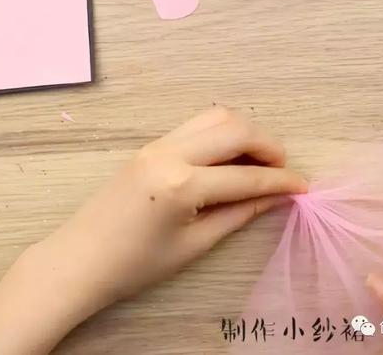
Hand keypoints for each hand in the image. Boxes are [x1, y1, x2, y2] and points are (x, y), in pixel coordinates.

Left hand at [0, 107, 306, 354]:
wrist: (79, 260)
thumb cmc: (135, 265)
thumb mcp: (194, 245)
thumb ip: (238, 214)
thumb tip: (274, 198)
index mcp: (180, 184)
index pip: (245, 176)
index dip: (280, 182)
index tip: (303, 187)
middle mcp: (169, 153)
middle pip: (234, 129)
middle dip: (268, 145)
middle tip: (284, 169)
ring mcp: (156, 144)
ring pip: (214, 117)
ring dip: (244, 132)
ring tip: (259, 160)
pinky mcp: (149, 146)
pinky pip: (195, 126)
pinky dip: (221, 134)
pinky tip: (229, 157)